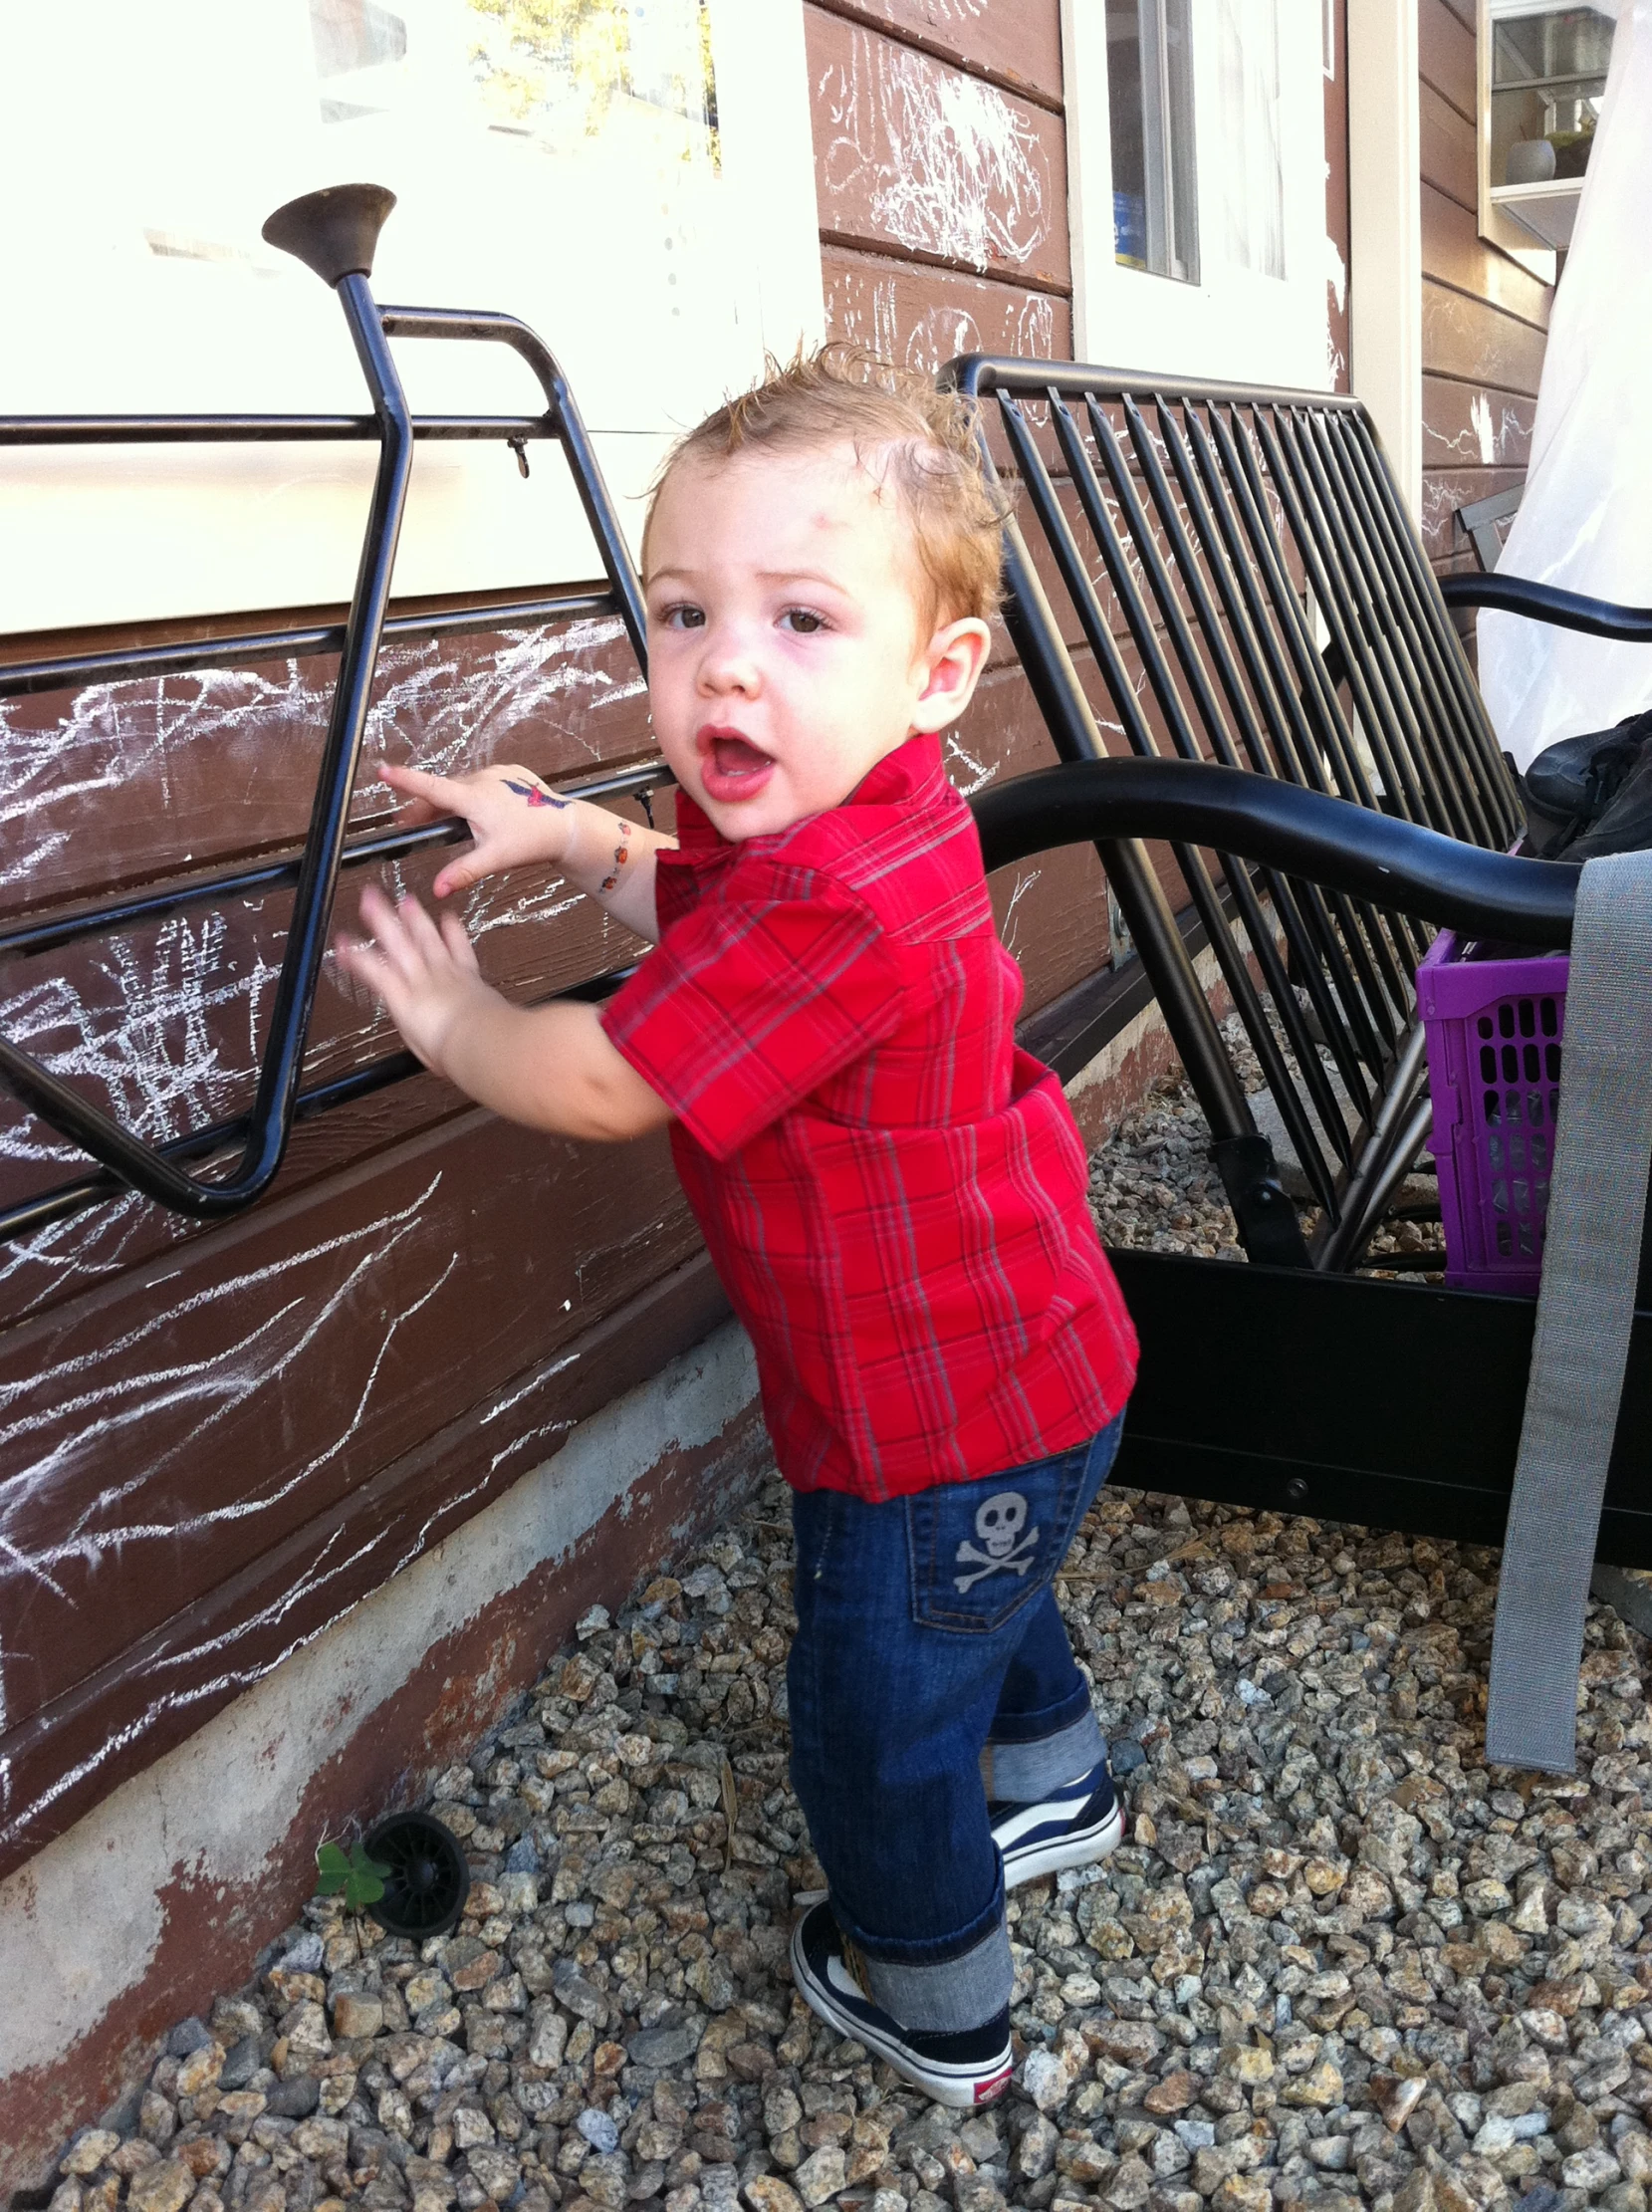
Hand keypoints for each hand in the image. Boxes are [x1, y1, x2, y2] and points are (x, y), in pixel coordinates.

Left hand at [334, 883, 496, 1075]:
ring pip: (399, 945)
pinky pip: (374, 971)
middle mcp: (442, 976)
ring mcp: (421, 981)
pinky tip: (344, 945)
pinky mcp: (401, 994)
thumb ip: (492, 1022)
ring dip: (384, 923)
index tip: (448, 919)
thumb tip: (497, 1029)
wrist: (480, 1041)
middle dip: (414, 918)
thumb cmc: (491, 1041)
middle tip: (405, 900)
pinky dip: (357, 958)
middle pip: (426, 939)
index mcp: (468, 984)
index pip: (459, 954)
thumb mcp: (498, 1026)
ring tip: (372, 903)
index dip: (453, 934)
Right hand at [374, 759, 574, 897]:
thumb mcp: (494, 859)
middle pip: (443, 791)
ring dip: (451, 801)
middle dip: (425, 806)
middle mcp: (482, 779)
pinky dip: (474, 795)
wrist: (566, 827)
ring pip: (463, 786)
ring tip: (445, 821)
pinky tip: (482, 813)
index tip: (383, 770)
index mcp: (473, 797)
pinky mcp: (510, 773)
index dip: (404, 780)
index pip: (430, 787)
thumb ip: (462, 872)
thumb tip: (437, 890)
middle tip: (408, 822)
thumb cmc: (532, 841)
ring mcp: (497, 773)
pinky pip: (482, 782)